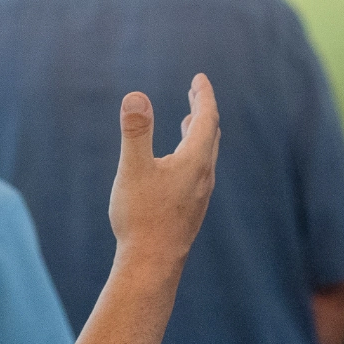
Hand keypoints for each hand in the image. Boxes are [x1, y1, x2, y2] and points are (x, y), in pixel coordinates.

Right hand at [108, 74, 219, 265]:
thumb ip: (135, 131)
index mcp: (195, 161)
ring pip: (205, 155)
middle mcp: (203, 176)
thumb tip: (135, 96)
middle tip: (195, 92)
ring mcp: (199, 195)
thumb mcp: (133, 169)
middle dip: (202, 110)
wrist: (152, 265)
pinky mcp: (190, 210)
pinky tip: (176, 166)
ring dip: (198, 133)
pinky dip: (192, 154)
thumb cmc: (141, 217)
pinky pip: (198, 172)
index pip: (206, 118)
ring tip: (188, 122)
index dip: (203, 95)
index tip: (199, 78)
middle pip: (209, 135)